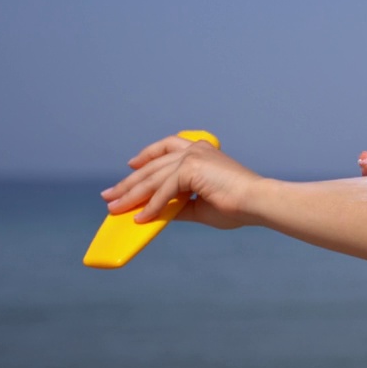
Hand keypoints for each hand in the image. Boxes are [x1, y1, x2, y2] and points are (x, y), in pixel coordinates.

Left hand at [100, 135, 262, 229]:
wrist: (257, 202)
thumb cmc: (238, 205)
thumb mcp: (200, 206)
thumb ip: (178, 206)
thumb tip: (156, 213)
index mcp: (201, 151)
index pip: (166, 149)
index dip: (147, 156)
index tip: (131, 165)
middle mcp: (195, 149)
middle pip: (152, 165)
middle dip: (129, 182)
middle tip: (110, 195)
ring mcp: (193, 156)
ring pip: (153, 177)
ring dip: (132, 195)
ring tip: (115, 208)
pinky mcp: (191, 168)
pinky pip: (163, 190)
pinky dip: (150, 206)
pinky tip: (141, 218)